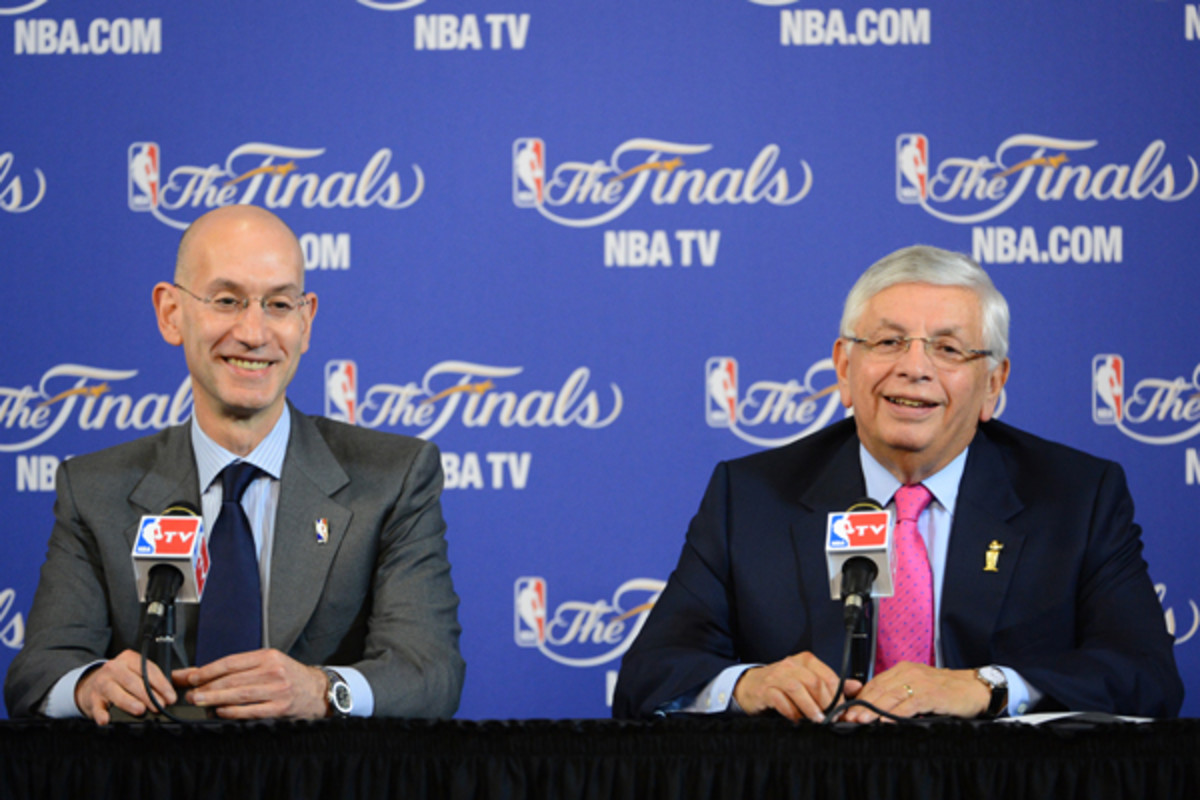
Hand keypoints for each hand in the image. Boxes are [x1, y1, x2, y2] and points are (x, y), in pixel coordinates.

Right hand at [75, 649, 176, 725]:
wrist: (93, 684)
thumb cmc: (123, 679)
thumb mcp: (141, 672)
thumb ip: (163, 675)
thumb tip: (191, 675)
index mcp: (130, 659)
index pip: (149, 671)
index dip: (161, 685)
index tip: (171, 697)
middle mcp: (114, 668)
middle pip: (134, 682)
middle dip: (149, 696)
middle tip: (160, 707)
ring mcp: (102, 683)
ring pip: (116, 692)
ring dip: (129, 702)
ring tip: (141, 710)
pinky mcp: (92, 699)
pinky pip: (97, 707)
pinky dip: (101, 714)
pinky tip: (106, 719)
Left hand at [173, 648, 328, 719]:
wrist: (316, 690)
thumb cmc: (287, 676)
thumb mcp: (266, 664)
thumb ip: (233, 669)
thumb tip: (197, 673)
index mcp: (268, 656)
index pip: (231, 662)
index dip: (208, 670)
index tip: (191, 677)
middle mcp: (273, 671)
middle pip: (232, 679)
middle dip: (207, 687)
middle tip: (190, 694)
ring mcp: (277, 690)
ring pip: (239, 694)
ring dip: (214, 699)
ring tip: (199, 702)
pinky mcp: (279, 707)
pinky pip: (250, 710)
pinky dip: (232, 712)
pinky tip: (220, 711)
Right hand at [732, 651, 860, 721]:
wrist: (751, 687)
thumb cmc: (782, 685)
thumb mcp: (808, 681)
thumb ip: (831, 684)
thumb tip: (856, 687)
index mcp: (805, 661)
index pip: (828, 676)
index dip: (837, 696)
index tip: (840, 711)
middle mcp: (791, 665)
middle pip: (815, 683)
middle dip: (826, 704)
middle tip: (830, 718)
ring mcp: (777, 675)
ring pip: (798, 689)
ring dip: (810, 708)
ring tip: (817, 721)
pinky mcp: (765, 689)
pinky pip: (781, 700)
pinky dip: (792, 712)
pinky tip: (797, 720)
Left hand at [839, 662, 988, 722]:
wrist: (976, 688)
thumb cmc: (946, 691)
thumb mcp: (919, 687)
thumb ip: (899, 694)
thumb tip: (875, 708)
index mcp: (903, 670)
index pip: (875, 683)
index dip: (859, 698)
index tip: (847, 711)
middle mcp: (909, 672)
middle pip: (879, 689)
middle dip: (862, 705)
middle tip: (848, 718)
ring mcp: (920, 682)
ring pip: (891, 696)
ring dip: (874, 709)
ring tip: (860, 720)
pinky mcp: (932, 694)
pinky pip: (910, 704)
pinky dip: (896, 713)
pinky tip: (886, 721)